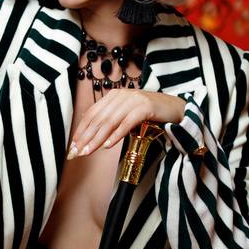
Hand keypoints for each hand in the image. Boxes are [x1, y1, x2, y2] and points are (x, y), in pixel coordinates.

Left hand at [67, 90, 185, 158]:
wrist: (175, 108)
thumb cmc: (150, 114)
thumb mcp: (126, 115)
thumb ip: (110, 120)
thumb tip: (89, 135)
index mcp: (114, 96)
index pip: (91, 114)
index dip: (81, 131)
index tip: (73, 146)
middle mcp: (121, 95)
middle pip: (98, 118)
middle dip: (86, 137)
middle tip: (77, 152)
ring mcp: (134, 100)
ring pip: (110, 121)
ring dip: (97, 138)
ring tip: (89, 151)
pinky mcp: (146, 106)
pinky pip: (127, 122)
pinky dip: (117, 134)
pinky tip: (108, 145)